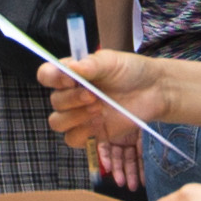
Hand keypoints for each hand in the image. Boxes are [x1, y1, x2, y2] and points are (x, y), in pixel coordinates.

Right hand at [44, 43, 178, 172]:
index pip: (46, 75)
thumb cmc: (130, 71)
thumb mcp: (111, 61)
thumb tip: (70, 67)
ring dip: (75, 117)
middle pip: (54, 102)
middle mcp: (71, 94)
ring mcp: (79, 115)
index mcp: (71, 74)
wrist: (154, 90)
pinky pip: (73, 139)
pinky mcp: (91, 132)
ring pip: (58, 122)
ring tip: (98, 109)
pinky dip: (83, 132)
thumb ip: (90, 65)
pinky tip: (99, 122)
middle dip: (72, 99)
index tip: (71, 79)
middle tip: (94, 96)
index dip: (53, 78)